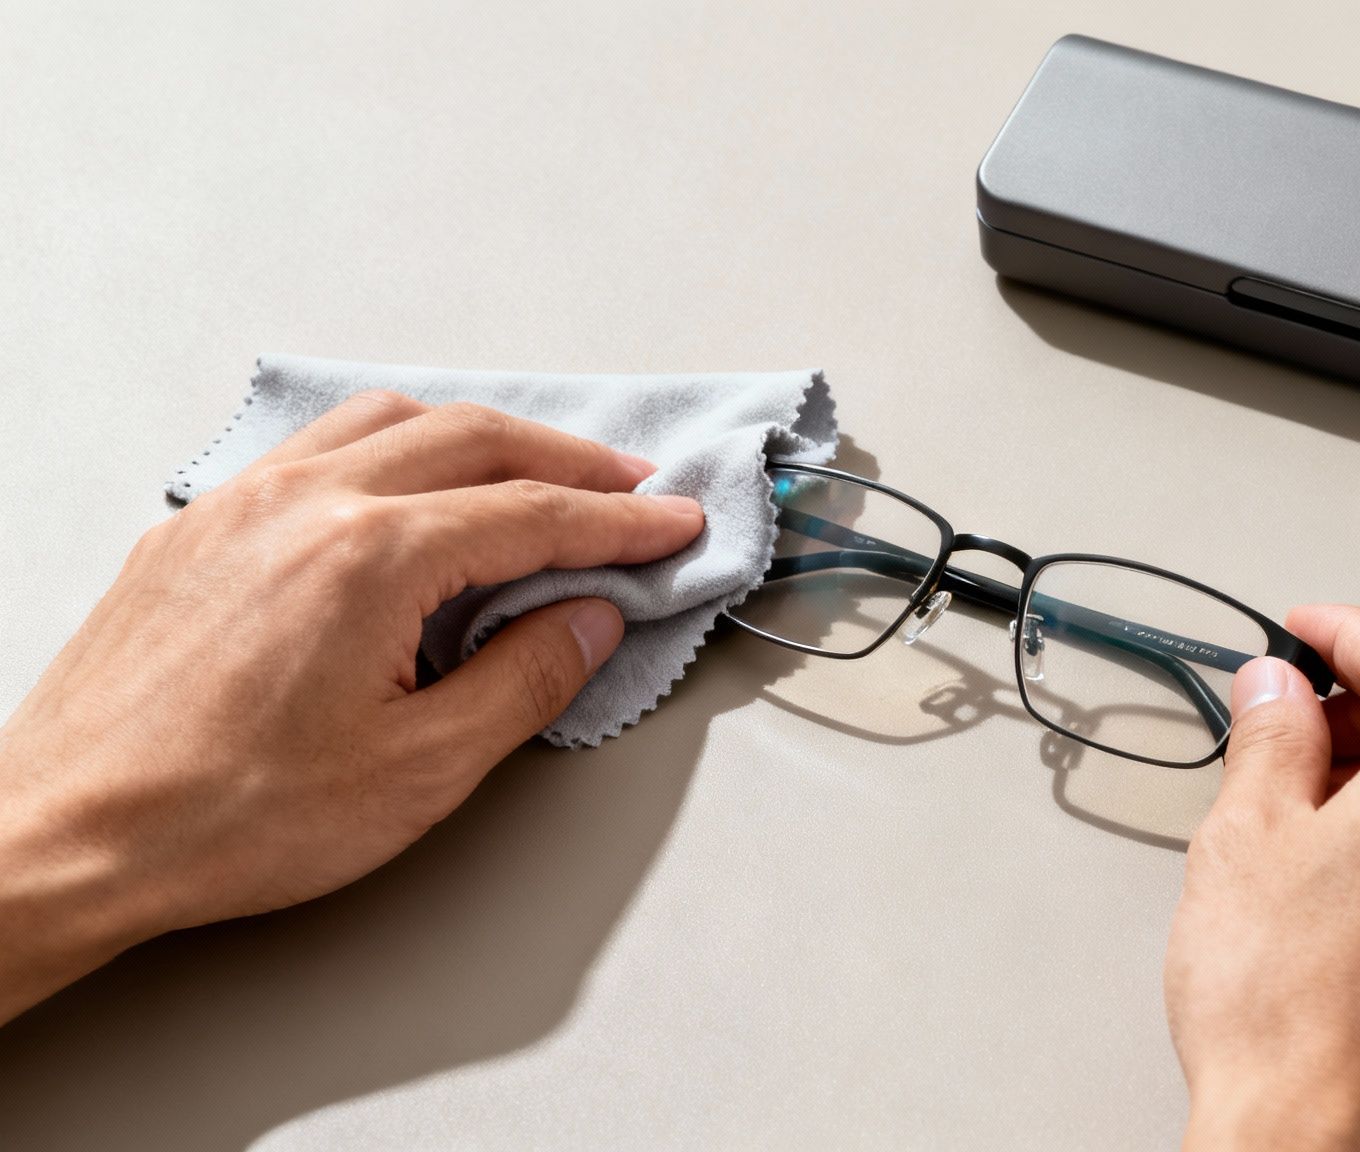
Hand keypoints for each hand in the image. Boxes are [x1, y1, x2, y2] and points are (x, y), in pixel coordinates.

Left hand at [0, 392, 703, 1022]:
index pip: (532, 513)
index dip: (620, 521)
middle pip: (472, 439)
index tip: (671, 524)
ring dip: (479, 436)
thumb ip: (524, 681)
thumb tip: (586, 622)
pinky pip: (313, 446)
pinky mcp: (195, 528)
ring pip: (387, 420)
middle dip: (568, 459)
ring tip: (532, 471)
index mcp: (370, 555)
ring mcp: (240, 505)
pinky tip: (404, 486)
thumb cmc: (224, 816)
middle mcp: (303, 503)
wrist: (69, 836)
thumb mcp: (419, 771)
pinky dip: (390, 445)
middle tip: (629, 488)